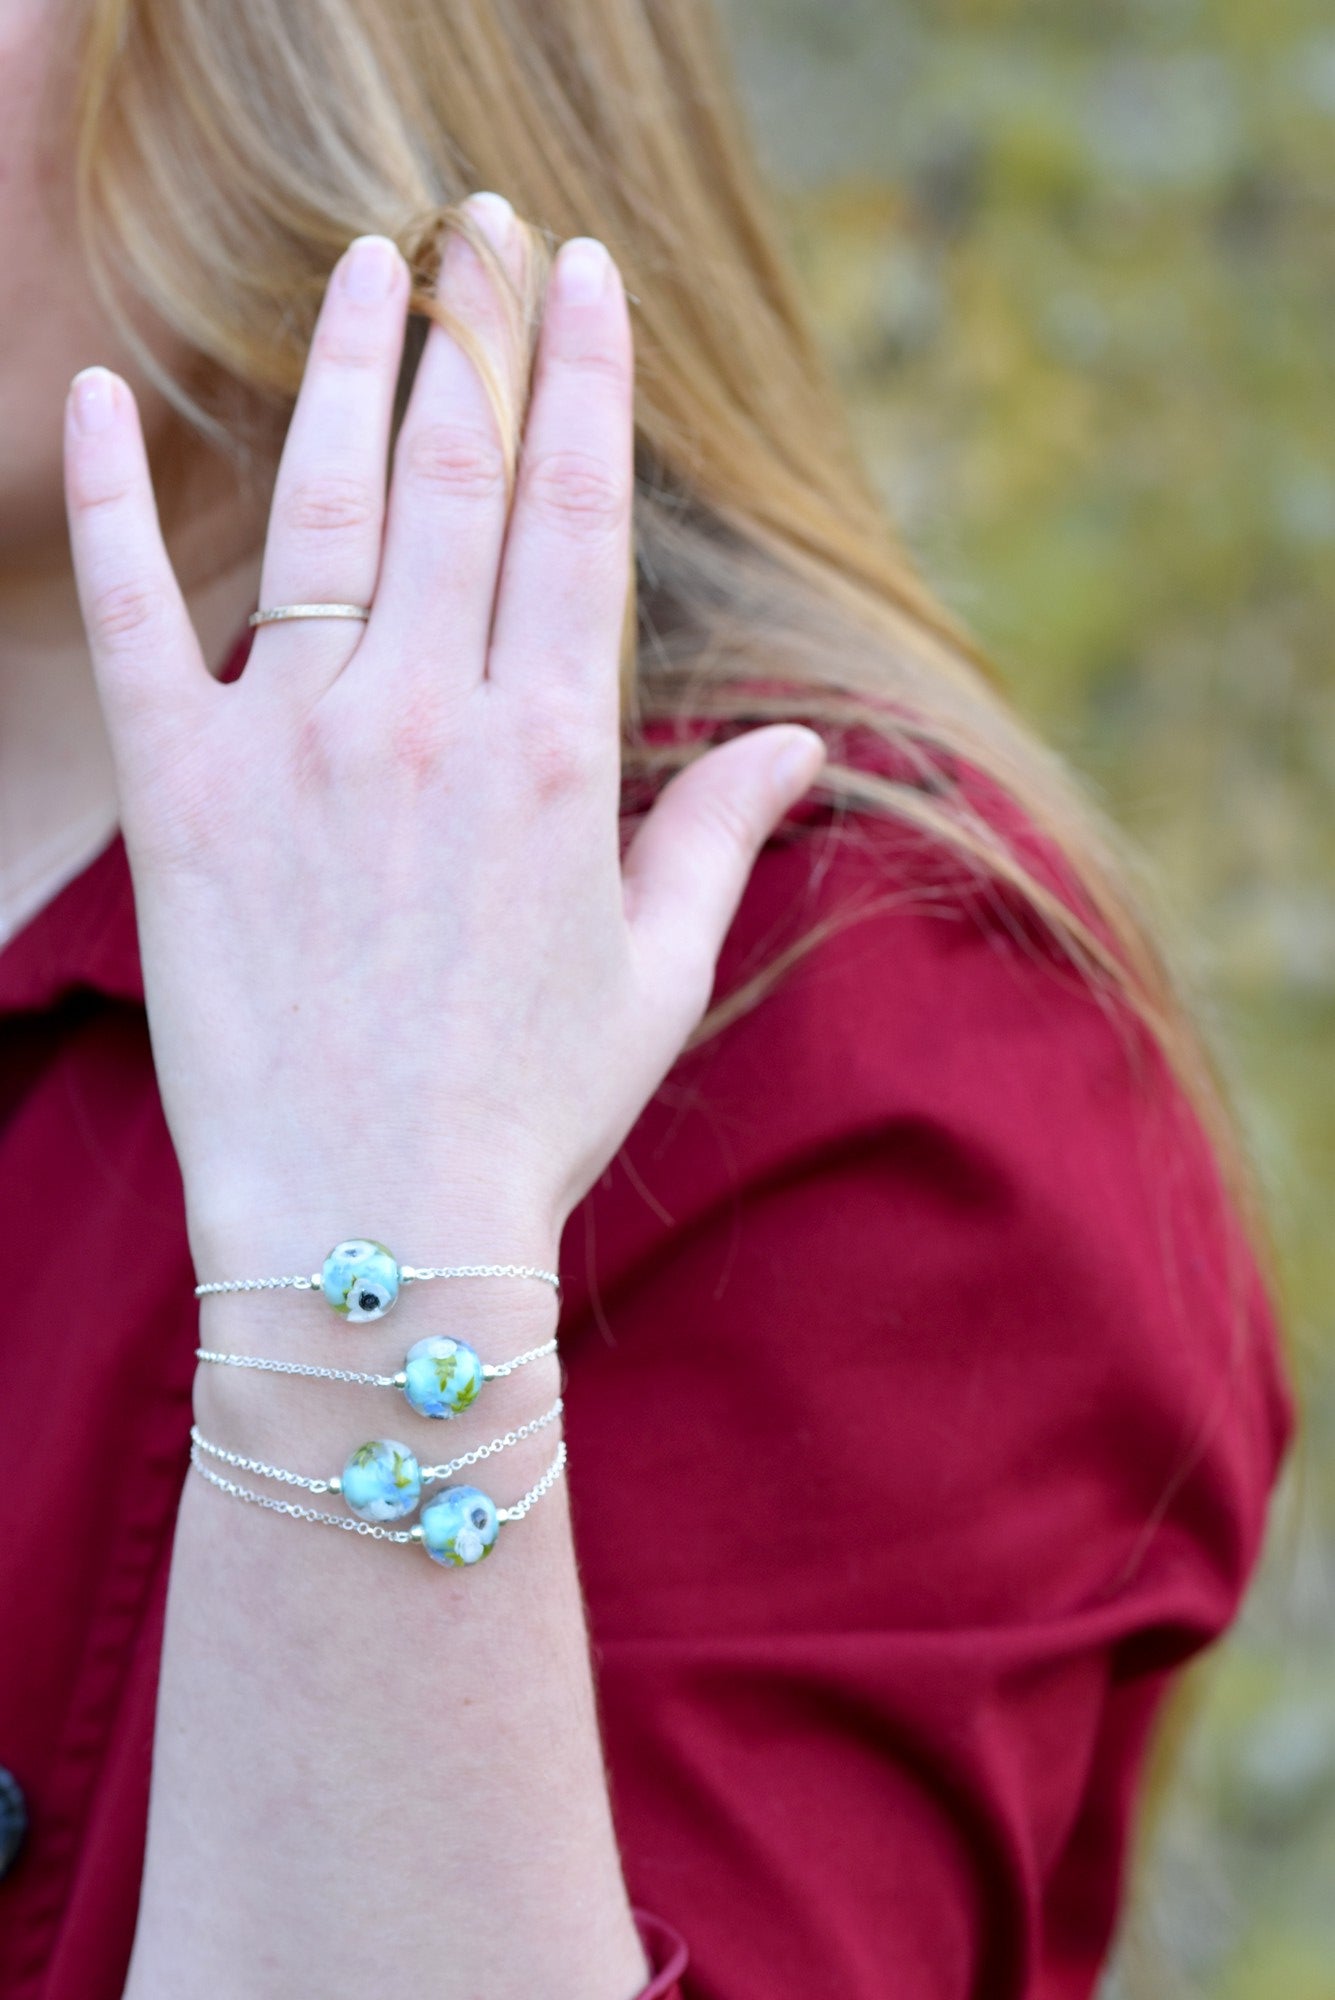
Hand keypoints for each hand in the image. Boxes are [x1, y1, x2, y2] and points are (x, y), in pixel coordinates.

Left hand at [62, 195, 825, 1273]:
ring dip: (345, 368)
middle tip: (483, 226)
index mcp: (555, 752)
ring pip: (326, 508)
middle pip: (459, 477)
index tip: (587, 281)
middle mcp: (434, 718)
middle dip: (477, 333)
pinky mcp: (183, 796)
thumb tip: (802, 742)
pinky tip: (113, 390)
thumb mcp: (653, 974)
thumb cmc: (528, 1112)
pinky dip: (122, 499)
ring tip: (366, 262)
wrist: (374, 1229)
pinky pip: (141, 616)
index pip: (576, 516)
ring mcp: (301, 746)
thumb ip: (716, 834)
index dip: (585, 382)